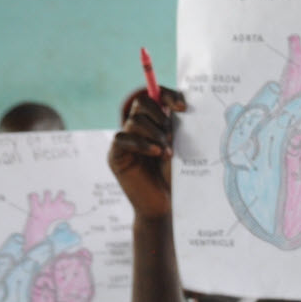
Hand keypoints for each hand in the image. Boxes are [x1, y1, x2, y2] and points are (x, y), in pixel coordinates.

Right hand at [109, 86, 186, 218]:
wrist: (166, 205)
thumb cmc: (176, 178)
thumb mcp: (182, 148)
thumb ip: (180, 127)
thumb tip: (184, 105)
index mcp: (155, 122)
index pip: (156, 95)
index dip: (168, 95)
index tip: (183, 108)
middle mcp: (138, 128)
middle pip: (142, 102)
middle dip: (159, 115)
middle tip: (171, 136)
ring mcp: (125, 141)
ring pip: (134, 121)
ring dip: (154, 134)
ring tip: (167, 153)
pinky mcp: (116, 155)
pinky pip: (122, 138)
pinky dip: (141, 144)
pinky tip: (156, 153)